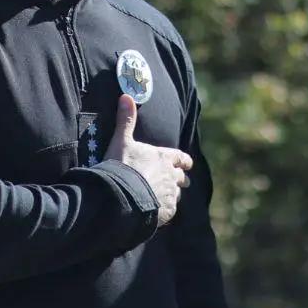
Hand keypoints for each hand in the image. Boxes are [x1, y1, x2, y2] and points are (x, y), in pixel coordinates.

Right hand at [105, 94, 192, 223]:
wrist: (120, 195)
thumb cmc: (122, 165)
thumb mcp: (122, 141)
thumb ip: (126, 120)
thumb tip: (126, 95)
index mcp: (164, 158)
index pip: (182, 158)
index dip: (184, 161)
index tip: (187, 164)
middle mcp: (172, 176)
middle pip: (182, 178)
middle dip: (181, 179)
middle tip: (182, 181)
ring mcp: (170, 195)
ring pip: (177, 195)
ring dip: (173, 194)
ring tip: (166, 197)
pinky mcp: (166, 211)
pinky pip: (169, 211)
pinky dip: (165, 210)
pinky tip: (157, 212)